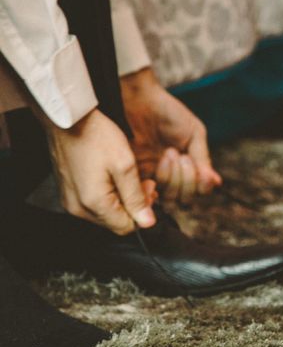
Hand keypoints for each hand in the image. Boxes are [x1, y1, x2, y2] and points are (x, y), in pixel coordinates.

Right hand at [43, 108, 156, 234]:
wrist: (68, 119)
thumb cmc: (97, 137)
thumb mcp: (125, 165)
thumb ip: (136, 197)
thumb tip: (148, 223)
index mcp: (93, 204)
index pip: (126, 228)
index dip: (143, 212)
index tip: (149, 188)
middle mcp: (78, 209)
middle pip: (115, 222)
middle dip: (134, 205)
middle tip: (145, 181)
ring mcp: (70, 201)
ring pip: (106, 213)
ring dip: (122, 199)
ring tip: (131, 177)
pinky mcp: (68, 192)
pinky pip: (94, 203)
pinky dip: (108, 195)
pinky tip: (115, 176)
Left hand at [120, 68, 221, 204]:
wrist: (139, 100)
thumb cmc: (168, 112)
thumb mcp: (194, 132)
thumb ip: (203, 158)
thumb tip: (216, 182)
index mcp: (187, 165)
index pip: (199, 189)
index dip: (202, 185)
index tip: (203, 172)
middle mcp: (171, 175)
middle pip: (184, 198)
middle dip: (187, 180)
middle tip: (181, 155)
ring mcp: (153, 176)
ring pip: (169, 197)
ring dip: (172, 177)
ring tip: (168, 153)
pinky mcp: (135, 175)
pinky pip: (147, 192)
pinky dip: (156, 183)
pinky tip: (158, 162)